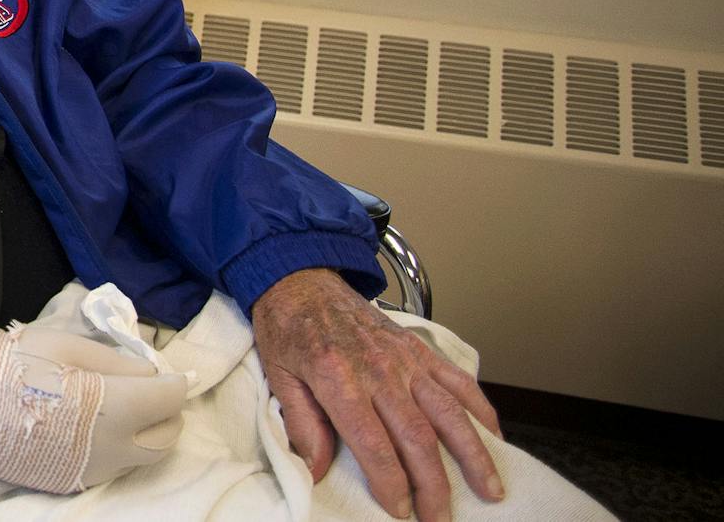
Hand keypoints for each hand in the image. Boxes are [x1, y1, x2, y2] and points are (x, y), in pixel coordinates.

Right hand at [0, 324, 188, 492]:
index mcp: (116, 409)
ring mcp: (93, 470)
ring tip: (125, 408)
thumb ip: (119, 362)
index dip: (175, 382)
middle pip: (167, 437)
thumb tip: (151, 373)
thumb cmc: (19, 363)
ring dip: (145, 433)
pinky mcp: (74, 482)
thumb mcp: (70, 346)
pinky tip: (96, 427)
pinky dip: (118, 447)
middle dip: (167, 412)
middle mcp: (112, 448)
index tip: (168, 372)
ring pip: (143, 457)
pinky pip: (113, 467)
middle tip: (151, 391)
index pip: (171, 399)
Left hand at [251, 269, 503, 521]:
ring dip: (473, 455)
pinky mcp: (419, 348)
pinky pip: (458, 380)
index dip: (391, 483)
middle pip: (418, 436)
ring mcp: (405, 358)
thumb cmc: (288, 328)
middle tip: (440, 518)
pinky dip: (481, 410)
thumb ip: (301, 425)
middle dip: (434, 485)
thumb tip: (318, 471)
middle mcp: (379, 369)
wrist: (301, 277)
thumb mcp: (279, 377)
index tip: (399, 512)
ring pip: (449, 412)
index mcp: (339, 379)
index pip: (374, 443)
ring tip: (491, 491)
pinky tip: (495, 437)